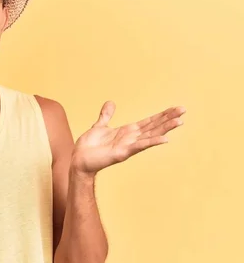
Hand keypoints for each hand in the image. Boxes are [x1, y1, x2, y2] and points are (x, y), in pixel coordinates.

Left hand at [71, 101, 185, 176]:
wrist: (79, 159)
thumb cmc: (89, 146)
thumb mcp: (99, 126)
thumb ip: (106, 116)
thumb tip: (110, 102)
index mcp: (127, 132)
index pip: (149, 121)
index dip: (162, 115)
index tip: (175, 108)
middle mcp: (131, 138)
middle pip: (154, 126)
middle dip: (168, 118)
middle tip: (184, 110)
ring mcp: (128, 146)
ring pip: (150, 135)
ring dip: (165, 129)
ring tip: (179, 122)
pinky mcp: (122, 153)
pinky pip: (139, 146)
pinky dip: (151, 142)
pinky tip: (164, 140)